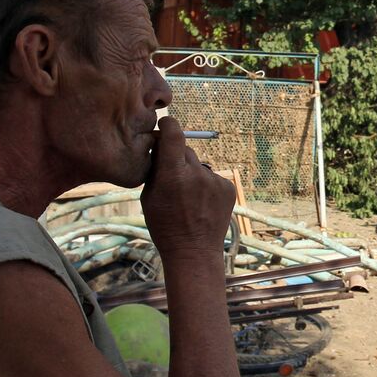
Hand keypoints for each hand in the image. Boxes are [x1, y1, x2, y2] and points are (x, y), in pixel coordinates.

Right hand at [141, 117, 235, 261]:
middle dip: (177, 159)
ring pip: (199, 166)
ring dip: (193, 174)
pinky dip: (206, 185)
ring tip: (189, 198)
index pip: (174, 133)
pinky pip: (212, 177)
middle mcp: (196, 173)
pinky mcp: (228, 187)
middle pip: (185, 151)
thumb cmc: (165, 225)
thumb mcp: (149, 196)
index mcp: (173, 174)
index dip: (169, 125)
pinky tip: (202, 203)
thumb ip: (155, 169)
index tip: (166, 124)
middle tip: (173, 178)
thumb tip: (159, 146)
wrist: (193, 251)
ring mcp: (215, 180)